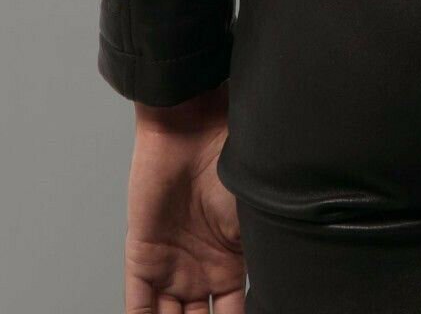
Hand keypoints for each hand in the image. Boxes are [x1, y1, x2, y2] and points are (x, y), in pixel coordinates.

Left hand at [125, 80, 244, 313]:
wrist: (193, 129)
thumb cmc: (229, 161)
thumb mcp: (254, 216)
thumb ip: (259, 257)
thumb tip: (277, 287)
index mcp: (231, 263)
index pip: (233, 312)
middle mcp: (200, 270)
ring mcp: (171, 267)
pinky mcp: (142, 259)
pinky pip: (138, 305)